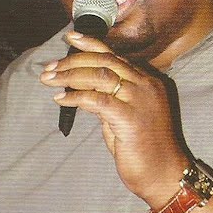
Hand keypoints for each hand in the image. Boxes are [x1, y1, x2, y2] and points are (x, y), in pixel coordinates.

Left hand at [41, 31, 189, 206]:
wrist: (163, 175)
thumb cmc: (142, 150)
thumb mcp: (122, 118)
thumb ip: (107, 100)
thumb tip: (80, 87)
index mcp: (147, 82)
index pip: (115, 55)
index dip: (91, 44)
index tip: (70, 37)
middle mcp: (146, 86)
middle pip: (105, 61)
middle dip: (73, 60)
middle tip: (50, 67)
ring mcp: (140, 100)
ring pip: (100, 75)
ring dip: (70, 75)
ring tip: (49, 79)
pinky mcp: (131, 118)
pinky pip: (97, 99)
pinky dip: (75, 96)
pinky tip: (60, 99)